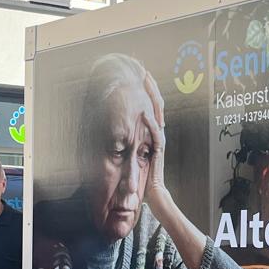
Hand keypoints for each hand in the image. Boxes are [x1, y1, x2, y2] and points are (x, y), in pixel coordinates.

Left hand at [137, 69, 171, 221]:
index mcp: (148, 137)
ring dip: (151, 99)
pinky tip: (146, 109)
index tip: (136, 79)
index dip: (143, 94)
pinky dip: (152, 120)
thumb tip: (109, 139)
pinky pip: (156, 131)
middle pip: (154, 107)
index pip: (147, 111)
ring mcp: (158, 142)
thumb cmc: (143, 181)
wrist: (156, 196)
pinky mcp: (159, 149)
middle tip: (143, 73)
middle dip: (149, 90)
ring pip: (156, 115)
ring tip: (145, 82)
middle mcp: (155, 136)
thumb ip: (122, 150)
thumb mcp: (129, 160)